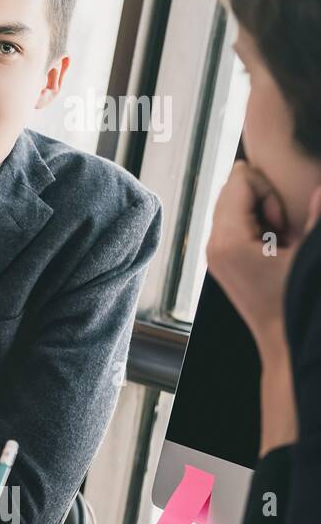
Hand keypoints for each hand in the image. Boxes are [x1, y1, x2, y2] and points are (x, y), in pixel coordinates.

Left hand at [206, 162, 320, 346]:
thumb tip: (319, 190)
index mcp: (227, 240)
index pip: (240, 179)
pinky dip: (257, 225)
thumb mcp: (310, 255)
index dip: (269, 191)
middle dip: (262, 200)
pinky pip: (235, 224)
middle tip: (281, 232)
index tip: (281, 222)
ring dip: (261, 213)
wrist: (286, 343)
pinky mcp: (223, 261)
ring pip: (233, 205)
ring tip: (279, 242)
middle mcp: (213, 244)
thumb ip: (317, 217)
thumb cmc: (297, 302)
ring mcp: (215, 254)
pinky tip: (273, 248)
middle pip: (232, 189)